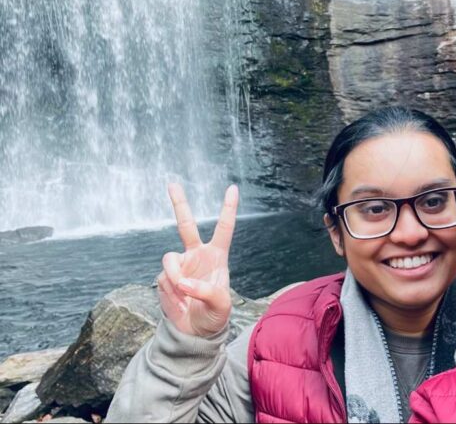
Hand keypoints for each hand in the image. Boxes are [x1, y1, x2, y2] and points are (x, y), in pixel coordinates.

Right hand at [156, 183, 238, 336]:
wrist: (195, 332)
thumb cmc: (214, 315)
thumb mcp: (221, 305)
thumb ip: (207, 291)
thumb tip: (184, 281)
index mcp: (216, 256)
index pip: (224, 228)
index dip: (228, 208)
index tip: (232, 188)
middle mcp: (196, 255)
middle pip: (186, 224)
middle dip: (179, 203)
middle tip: (172, 183)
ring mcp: (179, 265)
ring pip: (169, 260)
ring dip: (176, 278)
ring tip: (185, 296)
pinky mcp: (165, 277)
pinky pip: (164, 279)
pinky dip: (171, 293)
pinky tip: (179, 302)